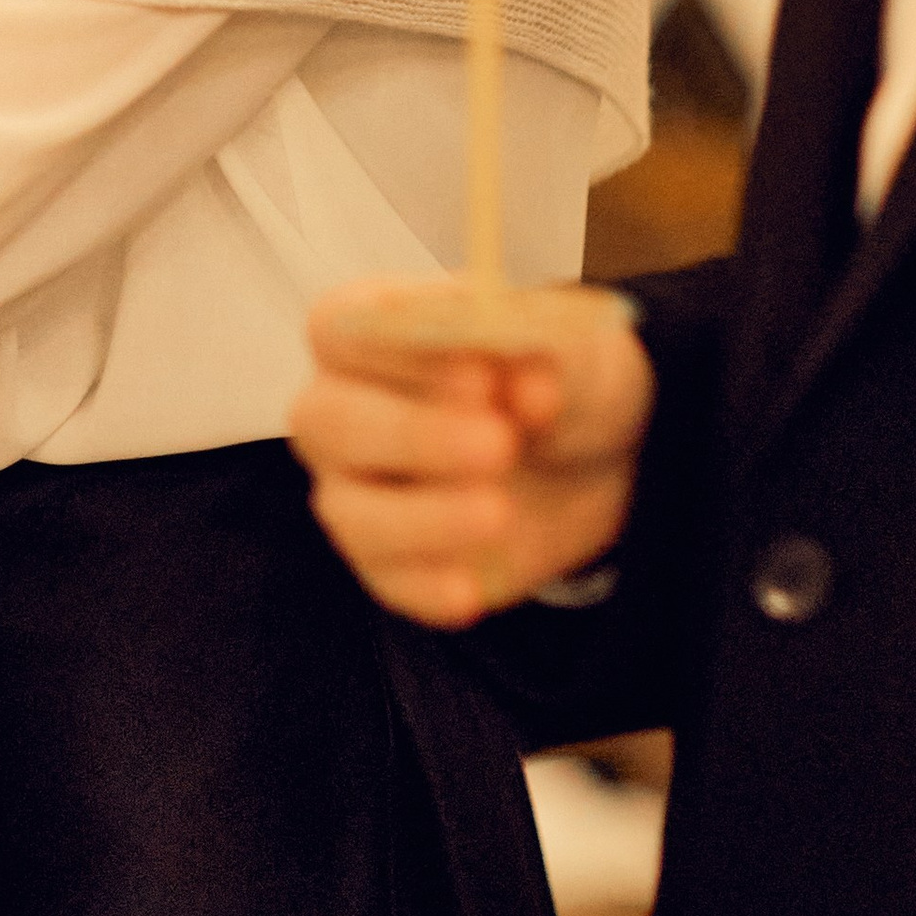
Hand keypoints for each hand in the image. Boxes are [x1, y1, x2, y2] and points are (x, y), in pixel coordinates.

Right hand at [290, 281, 656, 626]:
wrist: (586, 459)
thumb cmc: (549, 376)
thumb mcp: (571, 349)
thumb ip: (550, 358)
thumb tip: (532, 388)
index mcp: (364, 331)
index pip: (340, 329)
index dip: (401, 354)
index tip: (482, 375)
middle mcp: (339, 407)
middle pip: (329, 420)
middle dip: (411, 434)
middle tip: (499, 444)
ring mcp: (356, 488)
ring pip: (349, 512)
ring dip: (423, 517)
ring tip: (500, 512)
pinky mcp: (388, 559)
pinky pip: (386, 580)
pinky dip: (426, 587)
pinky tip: (472, 587)